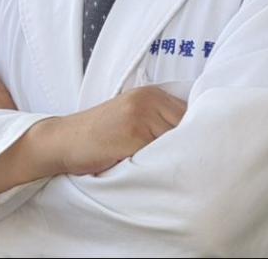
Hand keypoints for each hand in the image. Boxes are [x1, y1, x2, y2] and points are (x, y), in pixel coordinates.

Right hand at [38, 85, 186, 176]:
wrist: (63, 140)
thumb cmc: (100, 136)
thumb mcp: (132, 117)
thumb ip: (159, 121)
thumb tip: (198, 141)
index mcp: (152, 93)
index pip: (192, 111)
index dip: (199, 133)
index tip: (204, 151)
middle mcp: (149, 98)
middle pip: (190, 125)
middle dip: (192, 146)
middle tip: (194, 169)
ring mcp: (141, 114)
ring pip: (178, 140)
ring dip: (179, 158)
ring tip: (175, 174)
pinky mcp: (134, 134)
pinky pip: (161, 153)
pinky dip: (163, 166)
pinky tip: (158, 175)